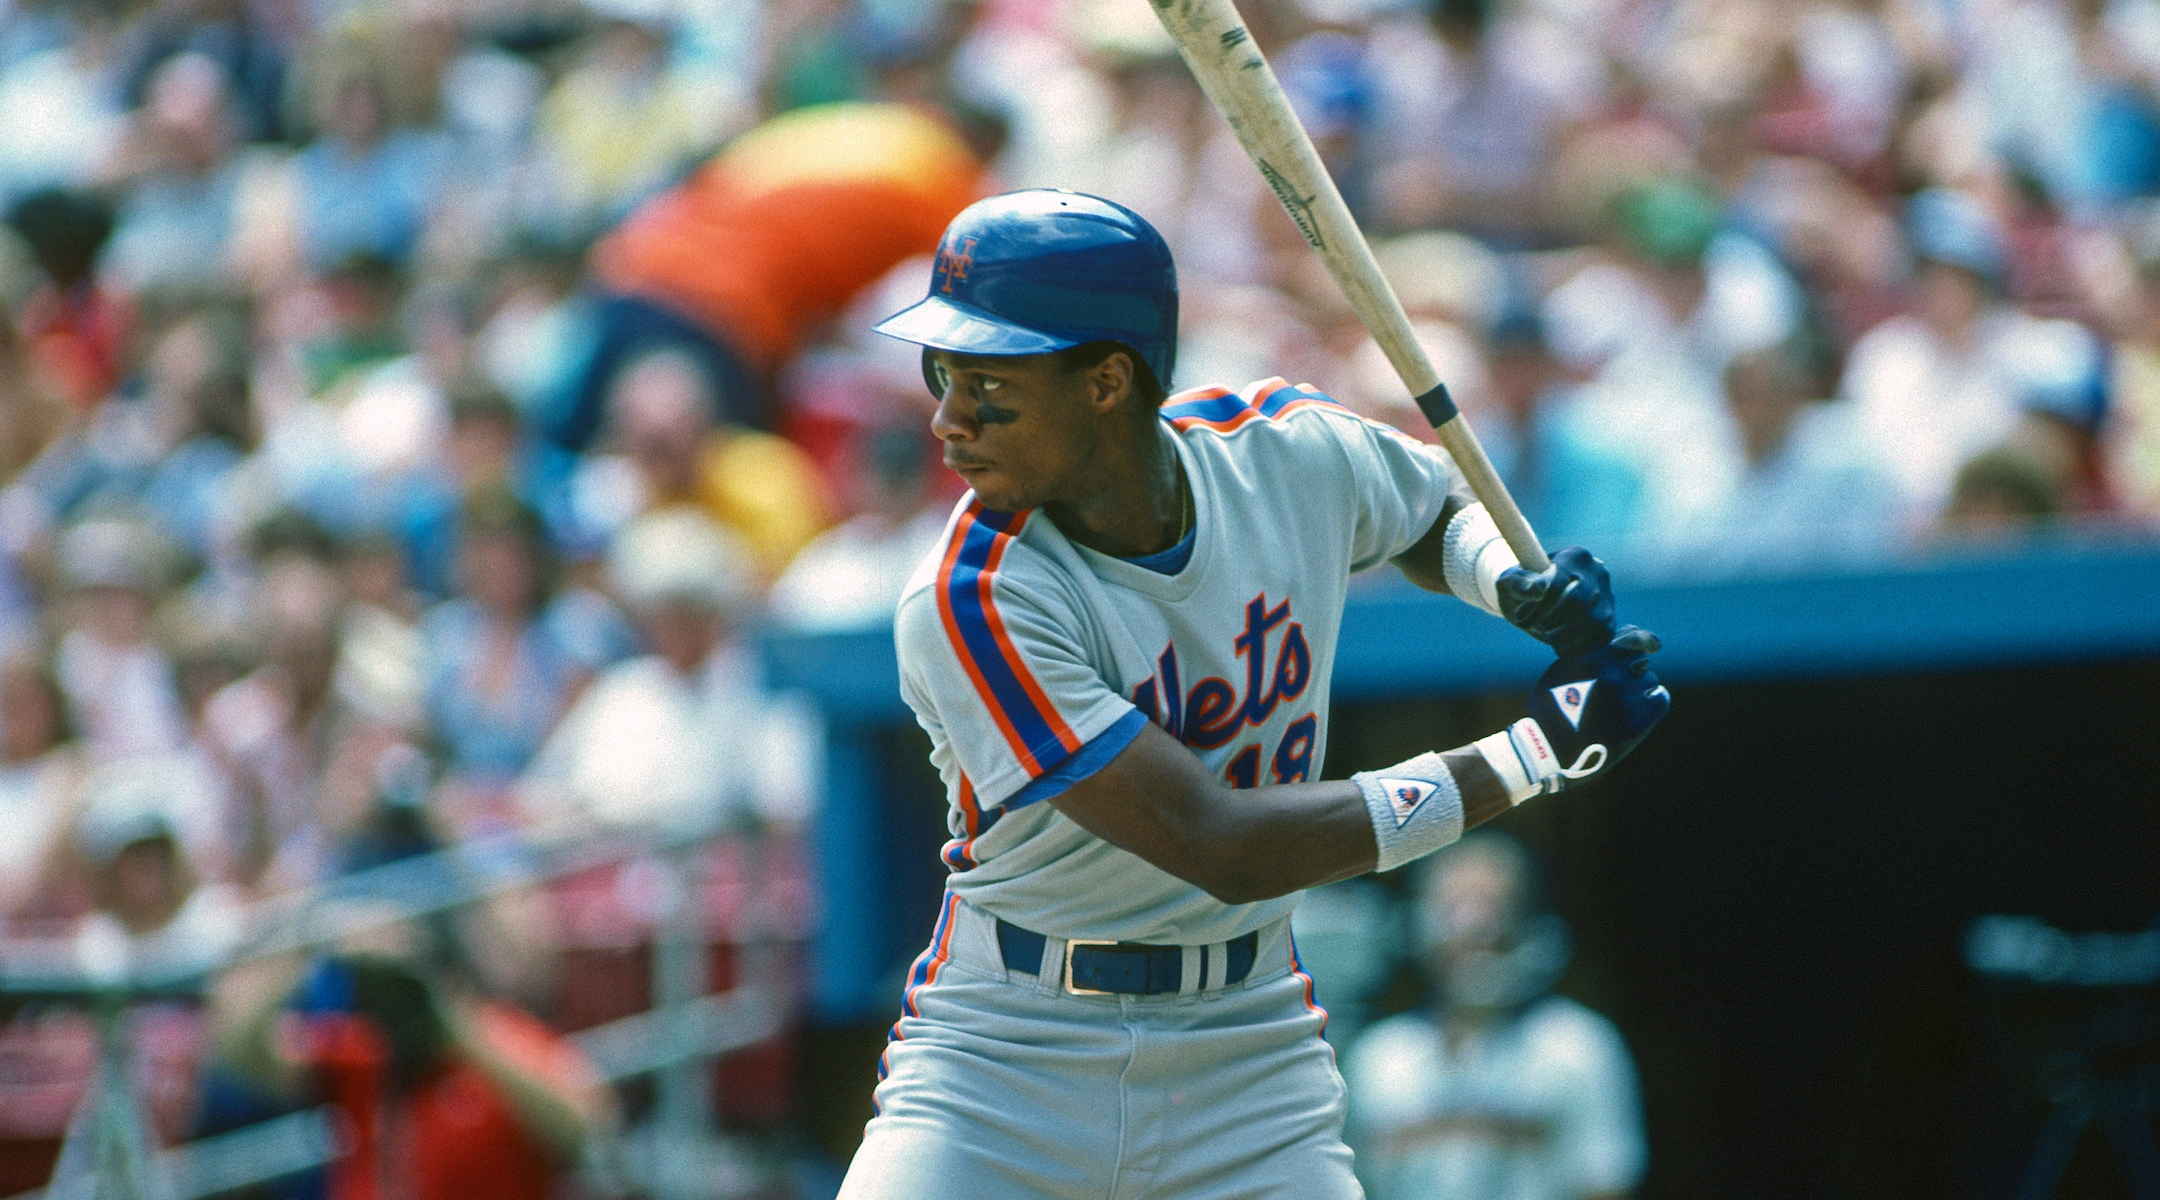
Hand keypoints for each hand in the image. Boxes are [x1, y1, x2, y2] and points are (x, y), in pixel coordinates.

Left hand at [1497, 546, 1616, 657]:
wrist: (1534, 601)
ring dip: (1563, 635)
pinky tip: (1557, 644)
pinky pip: (1599, 636)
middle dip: (1550, 620)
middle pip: (1578, 603)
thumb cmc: (1521, 588)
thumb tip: (1539, 589)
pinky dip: (1577, 644)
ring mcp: (1608, 595)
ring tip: (1544, 634)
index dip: (1538, 605)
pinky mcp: (1610, 619)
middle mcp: (1598, 572)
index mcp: (1575, 555)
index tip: (1520, 619)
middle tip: (1533, 628)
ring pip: (1593, 621)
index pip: (1559, 583)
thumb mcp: (1510, 582)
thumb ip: (1518, 583)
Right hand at [1524, 625, 1668, 787]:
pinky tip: (1644, 708)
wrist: (1548, 750)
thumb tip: (1610, 646)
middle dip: (1633, 670)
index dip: (1630, 646)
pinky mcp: (1637, 720)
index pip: (1629, 637)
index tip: (1629, 655)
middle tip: (1621, 686)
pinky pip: (1660, 699)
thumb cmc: (1548, 712)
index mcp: (1590, 657)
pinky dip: (1654, 702)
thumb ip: (1583, 658)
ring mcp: (1625, 696)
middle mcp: (1610, 672)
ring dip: (1640, 689)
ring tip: (1625, 704)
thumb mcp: (1558, 674)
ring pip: (1648, 680)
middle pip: (1640, 659)